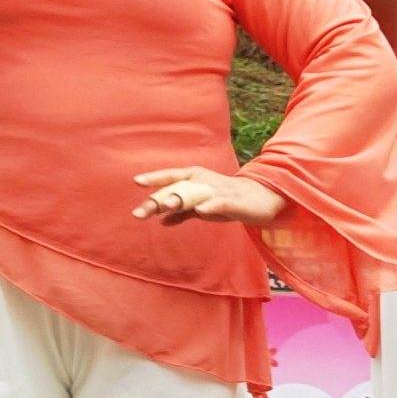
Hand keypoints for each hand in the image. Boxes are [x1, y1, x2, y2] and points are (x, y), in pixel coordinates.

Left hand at [130, 167, 286, 227]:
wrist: (259, 197)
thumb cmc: (225, 199)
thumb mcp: (200, 206)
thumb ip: (181, 213)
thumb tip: (161, 221)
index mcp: (193, 177)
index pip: (170, 176)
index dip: (154, 178)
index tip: (136, 181)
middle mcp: (202, 181)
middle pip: (176, 190)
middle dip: (157, 201)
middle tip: (138, 213)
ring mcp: (217, 190)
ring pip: (194, 194)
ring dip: (179, 199)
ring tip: (164, 205)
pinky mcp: (232, 201)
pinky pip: (219, 203)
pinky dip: (211, 206)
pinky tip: (201, 210)